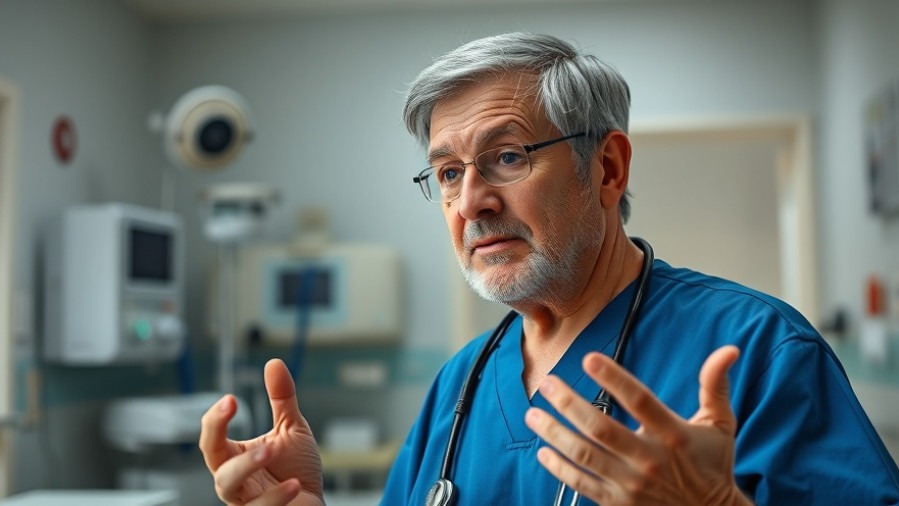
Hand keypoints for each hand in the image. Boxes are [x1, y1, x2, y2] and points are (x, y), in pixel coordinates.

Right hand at [200, 359, 323, 505]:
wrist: (313, 503)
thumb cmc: (297, 469)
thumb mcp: (291, 429)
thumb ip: (281, 399)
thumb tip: (273, 362)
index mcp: (234, 457)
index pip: (212, 438)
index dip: (216, 419)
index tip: (230, 399)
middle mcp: (234, 480)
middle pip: (216, 465)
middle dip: (226, 440)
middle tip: (248, 425)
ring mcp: (245, 501)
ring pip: (230, 488)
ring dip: (248, 467)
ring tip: (271, 451)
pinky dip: (277, 497)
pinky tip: (295, 485)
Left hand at [525, 345, 751, 505]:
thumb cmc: (713, 465)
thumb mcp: (720, 425)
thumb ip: (715, 386)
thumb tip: (729, 350)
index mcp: (673, 434)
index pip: (639, 400)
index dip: (614, 378)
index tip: (589, 358)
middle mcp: (649, 459)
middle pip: (600, 427)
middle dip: (568, 403)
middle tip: (546, 383)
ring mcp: (631, 484)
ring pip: (584, 455)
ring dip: (554, 432)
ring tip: (533, 414)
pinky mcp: (619, 503)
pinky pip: (582, 484)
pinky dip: (560, 468)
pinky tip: (543, 451)